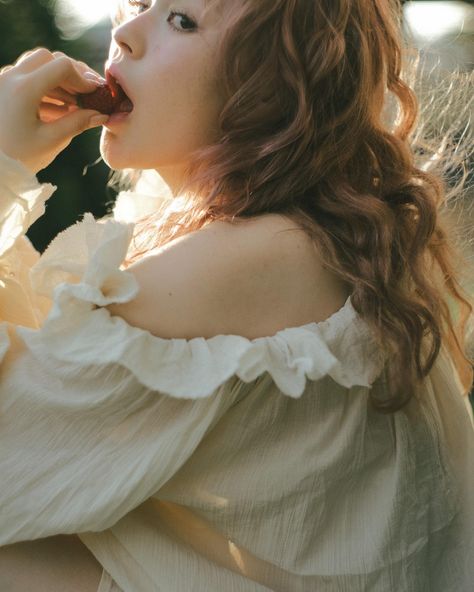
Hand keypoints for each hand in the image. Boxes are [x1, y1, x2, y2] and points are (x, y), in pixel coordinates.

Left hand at [0, 48, 108, 174]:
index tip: (95, 95)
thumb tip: (101, 114)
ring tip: (76, 104)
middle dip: (71, 74)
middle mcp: (10, 78)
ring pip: (37, 66)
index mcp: (23, 89)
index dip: (83, 79)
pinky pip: (27, 78)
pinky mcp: (2, 89)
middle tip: (87, 95)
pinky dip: (47, 88)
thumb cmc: (18, 156)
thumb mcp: (51, 141)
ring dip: (59, 81)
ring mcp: (3, 81)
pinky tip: (61, 108)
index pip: (61, 66)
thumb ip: (78, 124)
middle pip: (48, 59)